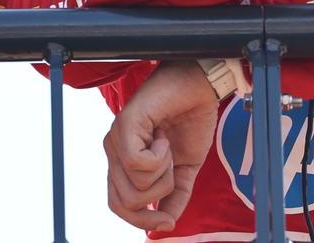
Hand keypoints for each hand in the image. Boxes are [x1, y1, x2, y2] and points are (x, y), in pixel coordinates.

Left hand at [103, 61, 217, 231]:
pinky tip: (162, 137)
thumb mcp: (184, 170)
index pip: (118, 205)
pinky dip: (160, 157)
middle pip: (125, 203)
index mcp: (125, 162)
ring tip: (167, 145)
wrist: (198, 88)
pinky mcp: (124, 125)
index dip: (143, 220)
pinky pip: (137, 164)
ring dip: (163, 173)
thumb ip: (174, 196)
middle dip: (158, 196)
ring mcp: (116, 137)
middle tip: (171, 165)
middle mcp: (114, 151)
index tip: (168, 221)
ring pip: (135, 186)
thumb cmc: (190, 121)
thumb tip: (166, 225)